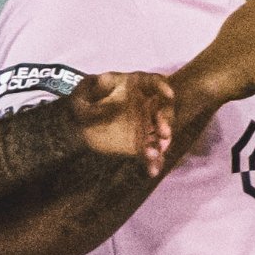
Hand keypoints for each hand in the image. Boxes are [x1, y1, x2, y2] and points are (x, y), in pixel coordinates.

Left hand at [60, 70, 176, 180]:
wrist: (88, 121)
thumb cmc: (89, 101)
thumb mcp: (85, 91)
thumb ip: (87, 89)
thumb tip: (95, 86)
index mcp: (136, 88)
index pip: (153, 83)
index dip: (163, 87)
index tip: (170, 95)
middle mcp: (146, 105)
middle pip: (163, 111)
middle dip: (166, 122)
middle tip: (165, 133)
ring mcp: (147, 125)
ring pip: (160, 133)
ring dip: (162, 143)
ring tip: (157, 153)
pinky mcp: (142, 142)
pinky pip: (151, 152)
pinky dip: (154, 162)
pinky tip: (152, 171)